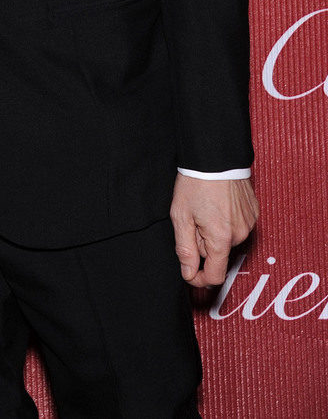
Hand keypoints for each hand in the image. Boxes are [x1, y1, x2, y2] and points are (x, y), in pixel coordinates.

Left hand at [170, 173, 258, 287]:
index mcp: (221, 238)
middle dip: (203, 243)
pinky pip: (237, 226)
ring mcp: (250, 223)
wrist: (215, 156)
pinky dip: (226, 221)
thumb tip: (188, 273)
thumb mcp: (181, 216)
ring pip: (227, 240)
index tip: (190, 273)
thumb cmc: (195, 183)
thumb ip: (185, 248)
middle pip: (219, 253)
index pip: (216, 275)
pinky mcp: (254, 213)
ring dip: (214, 232)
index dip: (200, 279)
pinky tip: (218, 203)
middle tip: (193, 219)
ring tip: (205, 207)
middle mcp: (240, 234)